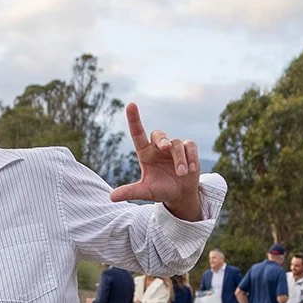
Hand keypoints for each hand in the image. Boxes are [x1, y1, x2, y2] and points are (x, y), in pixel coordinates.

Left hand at [110, 103, 202, 219]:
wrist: (179, 195)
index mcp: (145, 153)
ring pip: (176, 144)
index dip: (134, 119)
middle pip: (159, 135)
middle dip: (162, 139)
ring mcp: (174, 147)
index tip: (130, 105)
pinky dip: (191, 157)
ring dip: (179, 159)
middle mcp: (158, 147)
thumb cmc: (160, 191)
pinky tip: (190, 169)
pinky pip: (190, 145)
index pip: (138, 133)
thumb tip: (111, 197)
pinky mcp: (188, 149)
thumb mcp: (145, 192)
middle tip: (165, 147)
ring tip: (181, 174)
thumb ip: (130, 192)